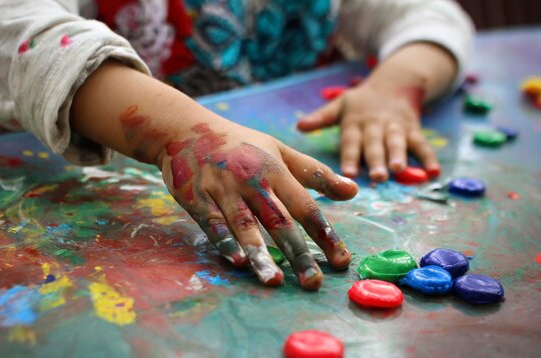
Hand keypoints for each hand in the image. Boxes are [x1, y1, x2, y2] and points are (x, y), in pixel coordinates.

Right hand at [155, 119, 357, 290]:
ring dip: (260, 254)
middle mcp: (252, 180)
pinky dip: (224, 242)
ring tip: (274, 281)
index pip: (306, 207)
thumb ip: (315, 173)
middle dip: (298, 253)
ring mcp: (224, 189)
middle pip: (279, 221)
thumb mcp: (280, 151)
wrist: (185, 128)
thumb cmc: (240, 144)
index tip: (341, 262)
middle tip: (313, 283)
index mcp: (276, 170)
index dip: (325, 234)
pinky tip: (236, 261)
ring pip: (245, 225)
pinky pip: (213, 223)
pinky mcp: (198, 197)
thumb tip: (354, 190)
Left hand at [297, 83, 439, 180]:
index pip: (351, 141)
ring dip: (399, 156)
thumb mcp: (340, 104)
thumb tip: (298, 126)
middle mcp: (375, 125)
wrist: (396, 81)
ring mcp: (396, 127)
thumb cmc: (362, 101)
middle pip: (375, 144)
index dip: (349, 156)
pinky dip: (429, 157)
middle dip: (375, 160)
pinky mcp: (413, 129)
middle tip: (376, 177)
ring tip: (399, 171)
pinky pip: (422, 143)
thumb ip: (321, 118)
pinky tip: (434, 172)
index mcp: (355, 122)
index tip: (346, 172)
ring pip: (397, 143)